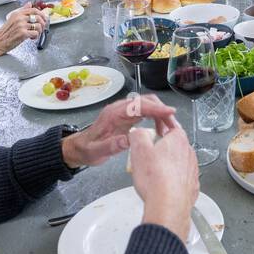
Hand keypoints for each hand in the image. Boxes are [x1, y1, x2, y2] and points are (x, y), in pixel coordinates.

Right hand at [0, 6, 46, 52]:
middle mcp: (20, 18)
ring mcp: (21, 26)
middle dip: (43, 23)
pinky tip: (31, 38)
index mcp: (17, 14)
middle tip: (41, 28)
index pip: (34, 10)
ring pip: (38, 26)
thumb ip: (22, 11)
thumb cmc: (5, 32)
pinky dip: (36, 37)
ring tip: (35, 34)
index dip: (42, 14)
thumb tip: (29, 4)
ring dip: (39, 32)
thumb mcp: (12, 18)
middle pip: (38, 17)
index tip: (44, 18)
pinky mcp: (23, 34)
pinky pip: (36, 33)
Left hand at [60, 94, 180, 167]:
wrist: (80, 148)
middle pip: (146, 101)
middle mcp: (120, 109)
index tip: (170, 113)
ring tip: (168, 130)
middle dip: (162, 110)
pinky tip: (160, 130)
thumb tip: (129, 140)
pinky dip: (156, 118)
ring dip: (160, 114)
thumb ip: (111, 146)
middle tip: (173, 126)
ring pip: (147, 105)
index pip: (139, 105)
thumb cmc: (87, 150)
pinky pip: (145, 112)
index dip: (156, 108)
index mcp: (114, 113)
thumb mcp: (96, 151)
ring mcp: (124, 112)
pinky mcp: (128, 117)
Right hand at [128, 122, 200, 240]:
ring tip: (152, 173)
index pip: (171, 125)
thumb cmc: (156, 179)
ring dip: (167, 165)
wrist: (168, 206)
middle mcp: (189, 153)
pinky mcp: (192, 186)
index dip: (161, 126)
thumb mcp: (138, 149)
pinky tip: (161, 185)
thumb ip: (138, 135)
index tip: (155, 129)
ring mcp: (192, 170)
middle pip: (174, 145)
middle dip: (162, 148)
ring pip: (178, 162)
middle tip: (147, 155)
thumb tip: (137, 132)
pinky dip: (172, 180)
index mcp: (178, 140)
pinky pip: (181, 178)